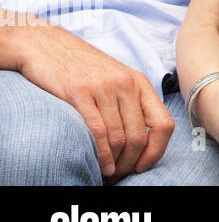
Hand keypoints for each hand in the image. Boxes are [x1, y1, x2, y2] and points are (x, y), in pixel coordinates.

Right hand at [17, 24, 172, 178]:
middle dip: (132, 162)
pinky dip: (101, 155)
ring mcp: (104, 88)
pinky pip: (98, 131)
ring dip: (115, 163)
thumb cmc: (84, 69)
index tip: (143, 165)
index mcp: (140, 84)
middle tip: (121, 174)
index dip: (157, 151)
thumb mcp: (117, 80)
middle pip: (141, 136)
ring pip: (120, 137)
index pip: (164, 124)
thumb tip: (143, 141)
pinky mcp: (80, 93)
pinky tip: (100, 165)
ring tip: (109, 174)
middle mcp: (127, 85)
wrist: (50, 47)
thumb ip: (131, 104)